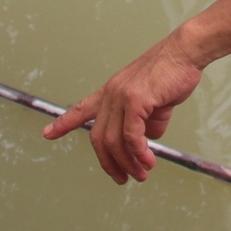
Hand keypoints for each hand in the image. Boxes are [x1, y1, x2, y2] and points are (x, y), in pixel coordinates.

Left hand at [42, 33, 205, 183]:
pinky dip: (138, 153)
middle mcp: (110, 94)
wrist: (184, 52)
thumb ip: (145, 122)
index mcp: (110, 92)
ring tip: (141, 174)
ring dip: (128, 163)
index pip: (81, 109)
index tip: (47, 134)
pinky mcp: (135, 99)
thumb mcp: (153, 102)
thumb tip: (144, 142)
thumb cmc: (171, 74)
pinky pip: (131, 135)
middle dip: (110, 163)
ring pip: (114, 140)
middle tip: (124, 178)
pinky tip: (148, 161)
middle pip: (98, 138)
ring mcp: (120, 96)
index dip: (63, 123)